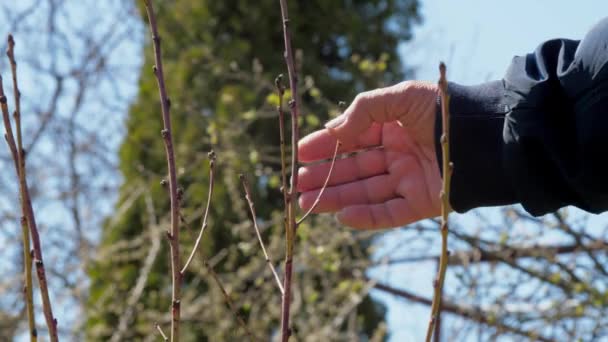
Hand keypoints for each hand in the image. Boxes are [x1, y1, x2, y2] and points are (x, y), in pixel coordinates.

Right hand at [297, 81, 441, 228]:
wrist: (485, 131)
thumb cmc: (442, 107)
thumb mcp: (399, 97)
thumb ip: (364, 110)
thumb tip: (332, 130)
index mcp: (392, 130)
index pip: (352, 141)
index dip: (326, 146)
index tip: (301, 153)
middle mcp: (397, 156)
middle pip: (354, 170)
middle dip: (325, 176)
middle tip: (298, 184)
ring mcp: (409, 181)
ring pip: (365, 193)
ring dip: (335, 198)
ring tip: (306, 202)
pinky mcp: (422, 203)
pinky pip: (390, 213)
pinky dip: (366, 217)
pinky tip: (341, 215)